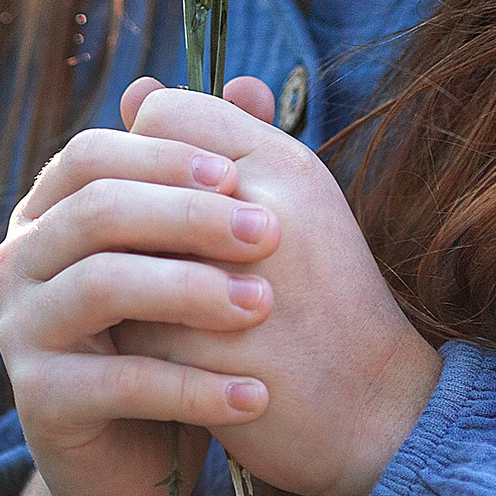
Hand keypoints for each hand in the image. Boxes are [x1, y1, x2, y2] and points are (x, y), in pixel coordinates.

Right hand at [0, 78, 283, 495]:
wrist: (142, 461)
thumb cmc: (172, 334)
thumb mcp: (194, 249)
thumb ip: (217, 168)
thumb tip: (248, 83)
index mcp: (49, 210)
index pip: (93, 154)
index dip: (164, 156)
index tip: (239, 173)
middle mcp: (18, 260)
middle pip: (97, 211)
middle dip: (189, 216)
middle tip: (270, 234)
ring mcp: (19, 330)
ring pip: (103, 286)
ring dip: (193, 292)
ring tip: (263, 306)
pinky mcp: (37, 402)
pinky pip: (117, 382)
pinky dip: (193, 386)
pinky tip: (254, 395)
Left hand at [113, 77, 444, 495]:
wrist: (376, 407)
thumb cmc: (323, 292)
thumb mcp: (291, 196)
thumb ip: (220, 139)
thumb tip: (137, 88)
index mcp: (285, 163)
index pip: (164, 113)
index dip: (154, 154)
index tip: (177, 196)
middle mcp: (264, 210)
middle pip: (132, 178)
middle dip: (133, 220)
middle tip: (159, 255)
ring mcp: (236, 282)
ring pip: (120, 253)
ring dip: (129, 280)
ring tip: (169, 306)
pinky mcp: (206, 353)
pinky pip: (127, 325)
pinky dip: (137, 340)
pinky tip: (172, 352)